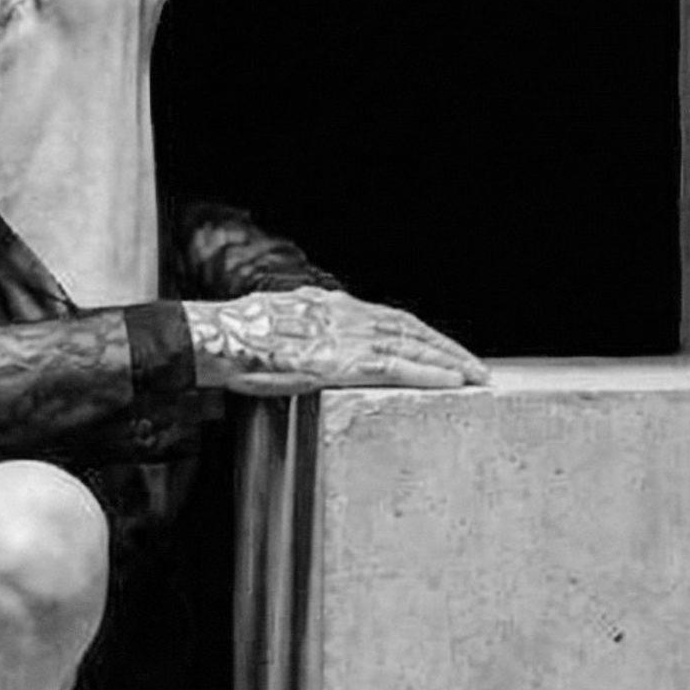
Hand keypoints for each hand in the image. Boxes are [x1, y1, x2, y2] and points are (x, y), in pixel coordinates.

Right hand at [184, 287, 487, 393]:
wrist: (214, 340)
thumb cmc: (235, 340)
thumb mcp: (278, 326)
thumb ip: (306, 331)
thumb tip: (317, 339)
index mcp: (330, 306)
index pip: (388, 317)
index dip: (421, 333)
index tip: (443, 348)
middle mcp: (344, 314)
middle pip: (409, 328)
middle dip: (445, 347)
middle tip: (475, 366)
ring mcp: (344, 337)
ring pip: (410, 345)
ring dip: (446, 360)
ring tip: (474, 376)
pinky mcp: (341, 361)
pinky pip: (395, 366)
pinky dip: (427, 373)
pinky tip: (451, 383)